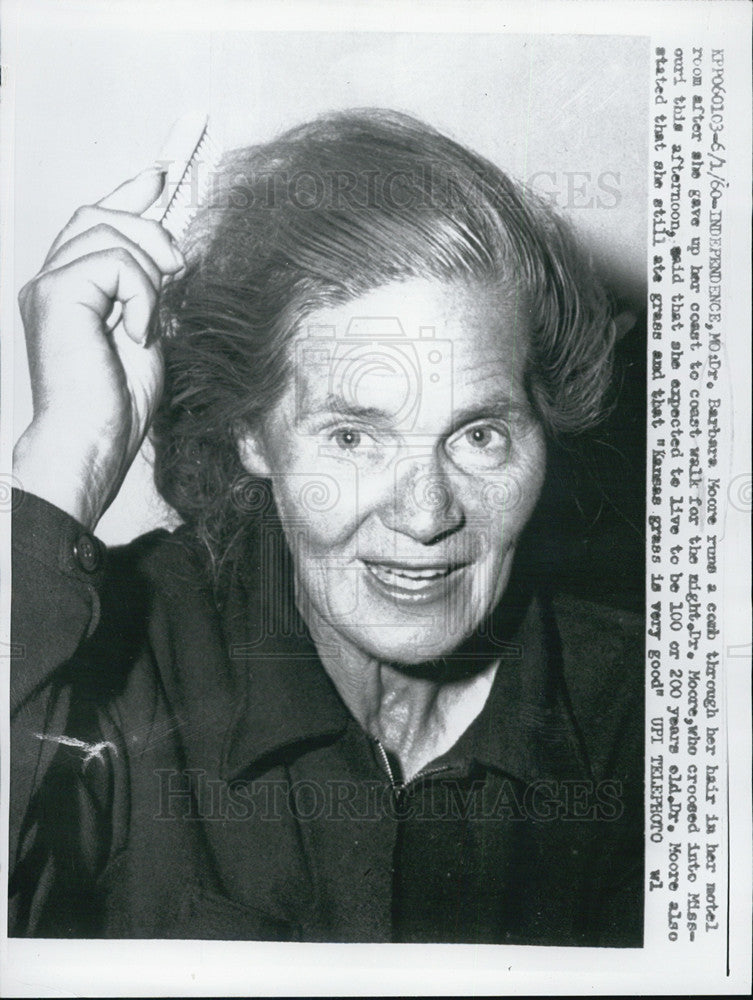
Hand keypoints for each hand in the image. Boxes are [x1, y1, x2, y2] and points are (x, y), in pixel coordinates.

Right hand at [13, 168, 184, 530]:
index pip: (93, 223)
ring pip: (111, 235)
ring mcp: (48, 284)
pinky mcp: (56, 294)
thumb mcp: (146, 334)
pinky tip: (139, 334)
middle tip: (177, 265)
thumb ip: (150, 292)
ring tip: (152, 321)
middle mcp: (49, 280)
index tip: (159, 176)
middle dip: (148, 226)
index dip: (126, 195)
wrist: (91, 443)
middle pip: (98, 216)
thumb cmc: (115, 404)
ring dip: (150, 273)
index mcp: (69, 289)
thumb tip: (171, 257)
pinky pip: (116, 263)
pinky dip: (142, 296)